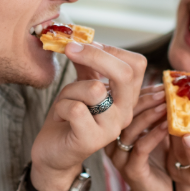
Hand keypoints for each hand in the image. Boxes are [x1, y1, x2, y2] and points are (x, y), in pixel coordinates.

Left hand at [30, 42, 146, 190]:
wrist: (52, 152)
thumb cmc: (68, 117)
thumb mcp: (80, 85)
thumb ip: (87, 64)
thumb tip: (82, 38)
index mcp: (126, 97)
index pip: (137, 64)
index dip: (110, 49)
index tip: (85, 46)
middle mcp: (125, 112)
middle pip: (126, 74)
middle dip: (95, 56)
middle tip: (69, 48)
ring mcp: (111, 128)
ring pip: (95, 89)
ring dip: (70, 89)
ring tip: (66, 102)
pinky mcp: (91, 140)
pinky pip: (76, 108)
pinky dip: (61, 106)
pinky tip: (61, 117)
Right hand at [107, 85, 171, 190]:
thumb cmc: (155, 159)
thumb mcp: (152, 131)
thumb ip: (153, 112)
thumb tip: (167, 86)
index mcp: (112, 129)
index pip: (122, 105)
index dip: (141, 93)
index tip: (160, 84)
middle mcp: (110, 142)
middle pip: (124, 115)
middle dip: (146, 100)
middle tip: (165, 91)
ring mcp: (119, 157)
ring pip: (131, 129)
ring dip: (151, 115)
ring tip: (168, 105)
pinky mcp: (131, 170)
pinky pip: (141, 148)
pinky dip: (155, 134)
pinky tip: (168, 125)